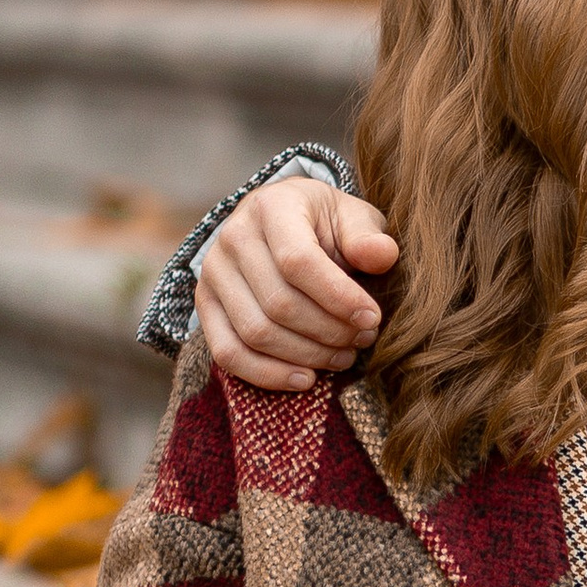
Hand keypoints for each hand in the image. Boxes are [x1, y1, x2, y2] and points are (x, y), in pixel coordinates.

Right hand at [195, 169, 398, 390]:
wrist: (280, 223)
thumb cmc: (324, 224)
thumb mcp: (352, 218)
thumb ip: (367, 237)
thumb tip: (381, 255)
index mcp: (272, 207)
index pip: (298, 262)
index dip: (338, 297)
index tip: (372, 318)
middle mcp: (233, 237)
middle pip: (279, 303)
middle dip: (329, 331)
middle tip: (364, 339)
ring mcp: (213, 273)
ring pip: (257, 333)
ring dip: (307, 355)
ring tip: (343, 357)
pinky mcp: (205, 306)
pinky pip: (229, 352)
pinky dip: (268, 374)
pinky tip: (306, 379)